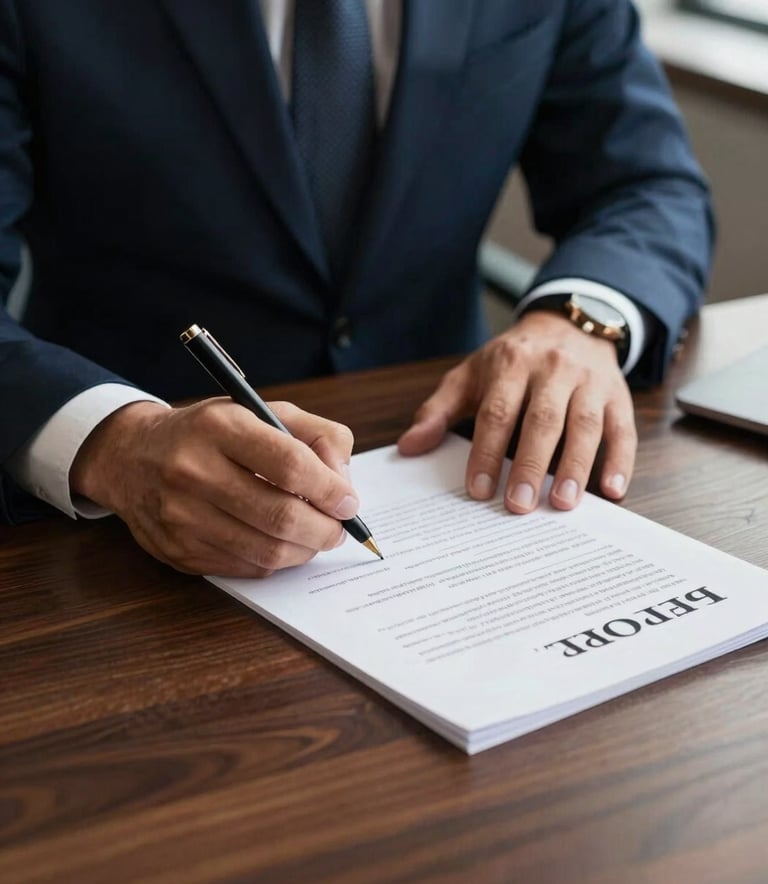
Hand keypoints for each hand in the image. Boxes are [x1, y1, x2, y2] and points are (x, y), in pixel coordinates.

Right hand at [70, 398, 358, 576]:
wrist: (131, 457)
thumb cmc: (210, 433)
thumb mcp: (261, 411)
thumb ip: (315, 435)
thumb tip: (343, 483)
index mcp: (219, 427)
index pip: (289, 465)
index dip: (329, 489)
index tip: (348, 502)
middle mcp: (193, 470)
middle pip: (280, 516)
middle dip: (324, 529)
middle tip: (338, 528)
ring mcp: (180, 516)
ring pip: (266, 551)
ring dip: (305, 550)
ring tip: (316, 538)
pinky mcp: (177, 551)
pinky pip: (245, 568)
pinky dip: (275, 561)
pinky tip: (281, 544)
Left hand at [398, 310, 636, 511]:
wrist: (568, 323)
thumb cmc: (513, 359)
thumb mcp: (470, 374)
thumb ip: (439, 410)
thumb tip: (409, 447)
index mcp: (511, 364)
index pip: (497, 412)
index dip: (486, 452)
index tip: (479, 490)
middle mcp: (553, 370)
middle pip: (542, 420)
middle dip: (529, 464)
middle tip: (519, 504)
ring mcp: (589, 381)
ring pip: (584, 424)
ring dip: (575, 466)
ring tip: (563, 502)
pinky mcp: (617, 395)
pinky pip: (623, 428)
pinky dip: (621, 460)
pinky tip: (614, 490)